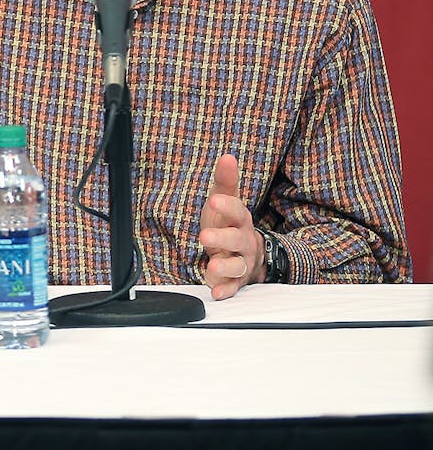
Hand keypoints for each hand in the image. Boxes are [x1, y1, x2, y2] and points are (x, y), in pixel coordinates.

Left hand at [197, 153, 263, 299]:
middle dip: (222, 238)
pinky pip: (232, 287)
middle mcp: (243, 241)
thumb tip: (227, 156)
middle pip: (237, 240)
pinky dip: (225, 290)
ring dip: (225, 267)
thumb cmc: (228, 223)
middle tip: (205, 236)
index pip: (236, 211)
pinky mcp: (235, 280)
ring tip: (212, 266)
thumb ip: (225, 181)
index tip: (213, 200)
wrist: (244, 252)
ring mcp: (241, 262)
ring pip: (237, 266)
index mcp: (239, 220)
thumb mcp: (224, 201)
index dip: (226, 206)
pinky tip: (216, 292)